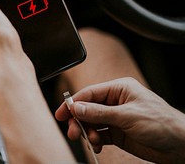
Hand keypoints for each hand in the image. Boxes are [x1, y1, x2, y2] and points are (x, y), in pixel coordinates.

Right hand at [55, 77, 184, 163]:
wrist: (180, 145)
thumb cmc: (162, 123)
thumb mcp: (127, 116)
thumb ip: (99, 113)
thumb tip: (77, 108)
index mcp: (119, 89)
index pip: (90, 93)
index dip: (74, 102)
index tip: (62, 113)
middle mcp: (116, 102)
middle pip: (88, 109)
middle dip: (79, 120)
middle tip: (73, 132)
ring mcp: (116, 118)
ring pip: (92, 123)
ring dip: (88, 132)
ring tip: (91, 140)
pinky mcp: (118, 133)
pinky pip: (99, 135)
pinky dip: (95, 141)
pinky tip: (98, 146)